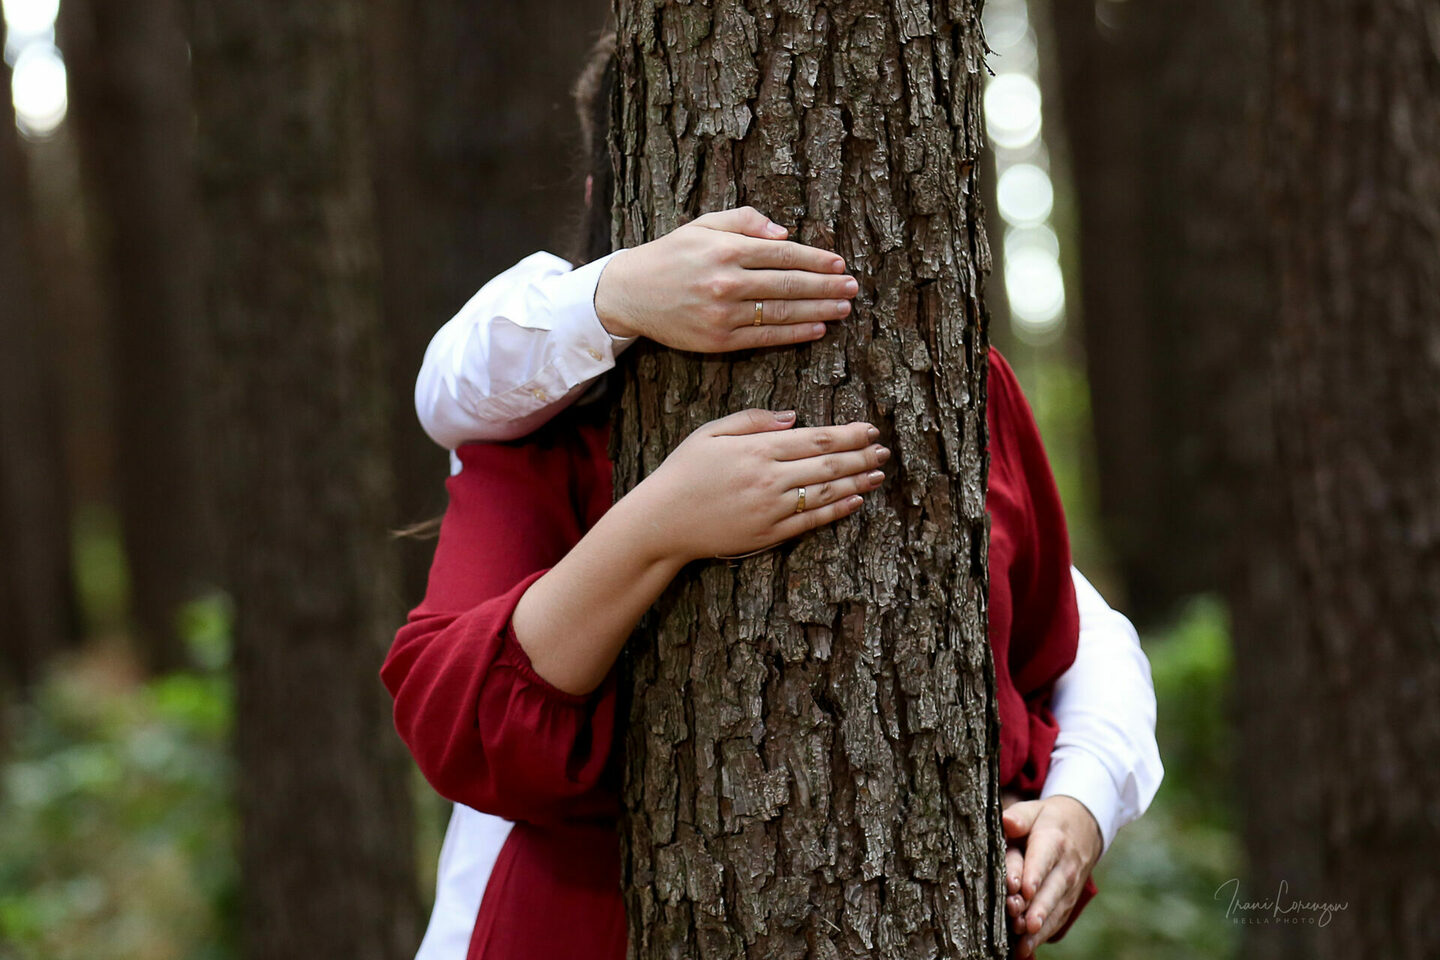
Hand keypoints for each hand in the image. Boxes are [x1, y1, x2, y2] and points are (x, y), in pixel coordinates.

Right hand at [593, 207, 857, 350]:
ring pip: (781, 313)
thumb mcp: (704, 225)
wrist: (630, 292)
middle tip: (853, 287)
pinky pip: (765, 336)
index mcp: (726, 248)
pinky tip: (816, 328)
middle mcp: (726, 281)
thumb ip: (745, 221)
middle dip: (825, 286)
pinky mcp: (718, 340)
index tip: (839, 263)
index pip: (783, 254)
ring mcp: (723, 313)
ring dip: (818, 311)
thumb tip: (785, 233)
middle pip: (789, 284)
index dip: (815, 259)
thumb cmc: (671, 254)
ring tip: (843, 309)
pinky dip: (794, 333)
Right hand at [626, 409, 888, 562]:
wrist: (662, 521)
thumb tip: (794, 418)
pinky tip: (855, 500)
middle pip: (828, 464)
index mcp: (756, 449)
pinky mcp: (768, 534)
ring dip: (857, 482)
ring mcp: (771, 508)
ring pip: (825, 492)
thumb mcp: (709, 432)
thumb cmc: (683, 472)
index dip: (848, 434)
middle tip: (885, 450)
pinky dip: (837, 510)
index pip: (815, 438)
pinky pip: (811, 521)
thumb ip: (752, 420)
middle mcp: (769, 478)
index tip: (870, 429)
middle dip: (861, 456)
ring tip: (878, 474)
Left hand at [1001, 792, 1101, 956]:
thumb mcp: (1035, 810)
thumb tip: (1007, 822)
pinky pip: (1058, 919)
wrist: (1084, 827)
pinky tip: (1026, 947)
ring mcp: (1070, 886)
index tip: (1023, 890)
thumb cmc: (1048, 820)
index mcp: (1053, 839)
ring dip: (1040, 926)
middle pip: (1052, 889)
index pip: (1043, 858)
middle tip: (1024, 924)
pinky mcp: (1068, 900)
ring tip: (1024, 941)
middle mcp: (1065, 866)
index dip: (1033, 874)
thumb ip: (1019, 817)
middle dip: (1038, 908)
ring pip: (1056, 908)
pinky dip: (1044, 934)